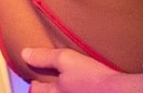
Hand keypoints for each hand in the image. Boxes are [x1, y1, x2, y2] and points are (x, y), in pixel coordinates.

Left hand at [21, 48, 142, 92]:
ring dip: (65, 88)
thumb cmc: (91, 79)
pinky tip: (84, 84)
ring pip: (65, 92)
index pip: (36, 89)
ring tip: (69, 80)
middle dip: (49, 86)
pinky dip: (78, 88)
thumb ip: (45, 57)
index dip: (34, 82)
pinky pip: (79, 91)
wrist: (117, 91)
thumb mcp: (66, 60)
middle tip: (52, 78)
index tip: (34, 77)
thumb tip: (25, 53)